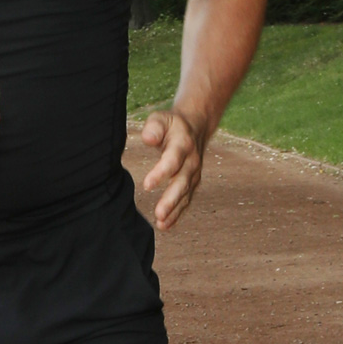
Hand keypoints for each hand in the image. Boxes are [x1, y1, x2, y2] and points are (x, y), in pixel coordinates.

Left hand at [135, 107, 211, 228]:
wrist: (195, 126)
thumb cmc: (172, 124)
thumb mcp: (161, 118)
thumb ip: (154, 127)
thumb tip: (148, 138)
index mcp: (183, 144)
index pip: (173, 160)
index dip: (161, 173)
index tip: (146, 185)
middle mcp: (192, 161)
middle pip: (182, 182)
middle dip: (171, 199)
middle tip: (159, 213)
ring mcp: (194, 173)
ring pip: (185, 195)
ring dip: (174, 211)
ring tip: (161, 223)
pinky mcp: (192, 182)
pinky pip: (186, 200)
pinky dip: (177, 213)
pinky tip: (166, 225)